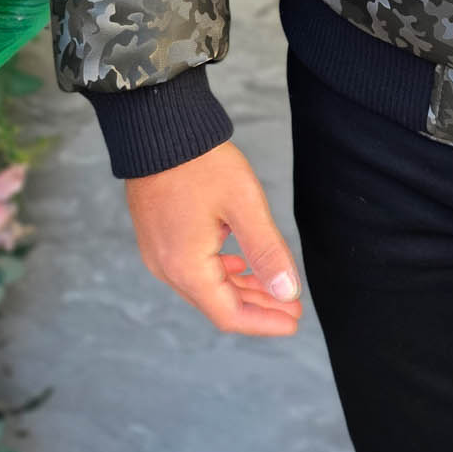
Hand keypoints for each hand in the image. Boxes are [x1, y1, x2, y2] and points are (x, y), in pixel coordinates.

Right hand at [125, 139, 304, 336]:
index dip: (264, 322)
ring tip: (276, 288)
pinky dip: (223, 272)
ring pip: (206, 286)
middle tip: (293, 306)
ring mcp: (159, 253)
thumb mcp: (243, 204)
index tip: (294, 321)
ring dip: (242, 290)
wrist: (158, 129)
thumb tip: (287, 292)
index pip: (229, 314)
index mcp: (186, 267)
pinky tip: (243, 266)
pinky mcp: (159, 237)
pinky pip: (194, 268)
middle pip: (217, 303)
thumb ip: (265, 251)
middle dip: (258, 307)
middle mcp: (167, 268)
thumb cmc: (201, 163)